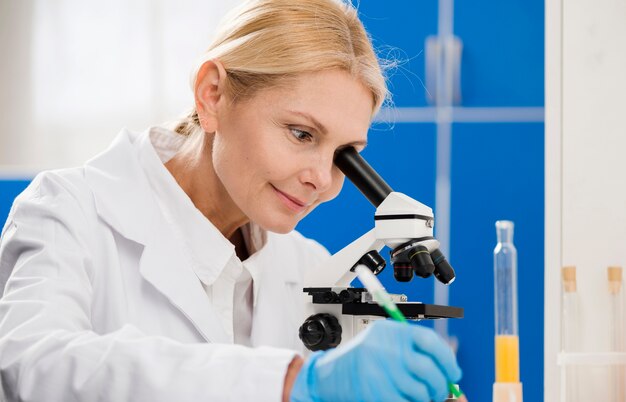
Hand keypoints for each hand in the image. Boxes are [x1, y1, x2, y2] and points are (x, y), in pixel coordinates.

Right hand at [290, 320, 461, 401]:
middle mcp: (386, 348)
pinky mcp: (376, 391)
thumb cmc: (359, 359)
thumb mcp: (382, 342)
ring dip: (426, 398)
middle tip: (439, 390)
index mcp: (390, 331)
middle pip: (429, 369)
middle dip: (440, 385)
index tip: (453, 373)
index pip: (430, 341)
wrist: (329, 375)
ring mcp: (380, 370)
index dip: (447, 359)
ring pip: (421, 391)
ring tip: (420, 397)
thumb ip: (410, 349)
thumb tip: (446, 367)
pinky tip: (407, 400)